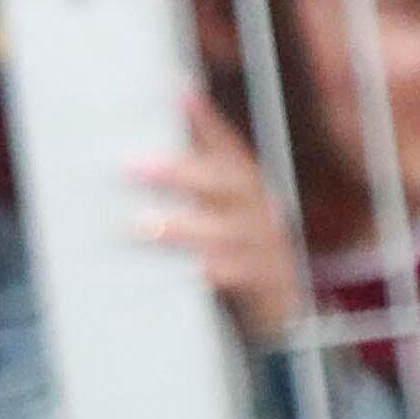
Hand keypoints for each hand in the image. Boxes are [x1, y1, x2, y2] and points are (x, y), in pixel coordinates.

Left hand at [132, 88, 310, 342]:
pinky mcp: (267, 288)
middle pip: (229, 185)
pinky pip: (243, 277)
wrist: (288, 324)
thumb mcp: (218, 218)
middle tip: (130, 165)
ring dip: (185, 227)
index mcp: (247, 194)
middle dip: (182, 172)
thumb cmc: (237, 259)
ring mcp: (268, 250)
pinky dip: (219, 270)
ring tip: (141, 224)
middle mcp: (261, 215)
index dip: (209, 123)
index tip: (180, 94)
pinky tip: (195, 269)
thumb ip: (193, 184)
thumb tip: (159, 128)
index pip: (229, 151)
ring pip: (231, 233)